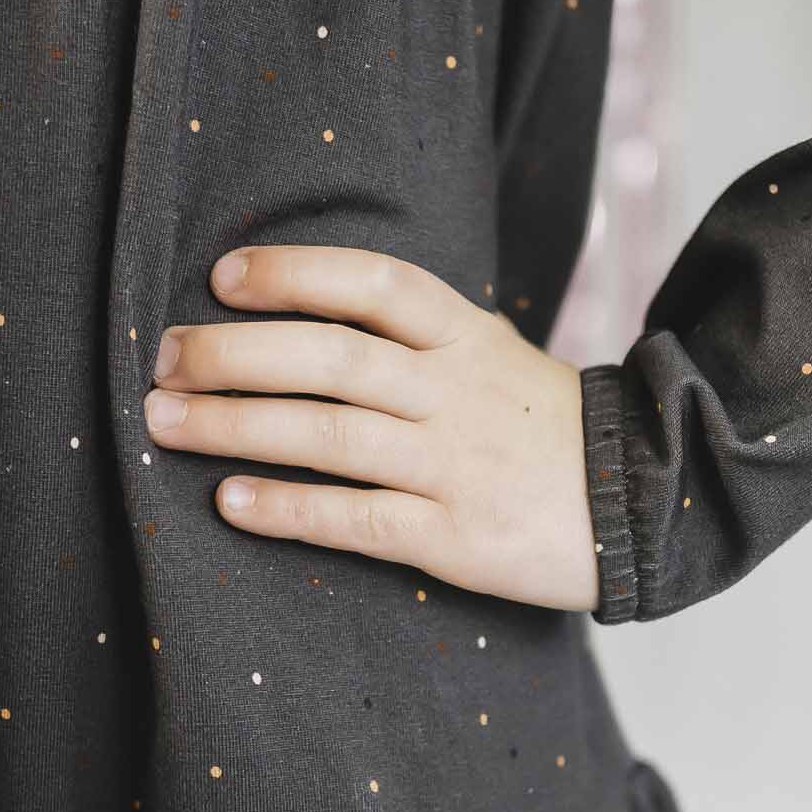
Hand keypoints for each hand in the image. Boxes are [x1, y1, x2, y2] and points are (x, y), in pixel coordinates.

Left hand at [142, 244, 601, 612]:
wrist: (648, 506)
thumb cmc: (547, 428)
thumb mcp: (497, 353)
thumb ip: (419, 332)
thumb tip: (313, 305)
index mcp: (467, 337)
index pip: (374, 286)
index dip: (295, 274)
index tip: (223, 277)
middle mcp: (455, 393)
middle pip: (332, 358)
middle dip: (235, 353)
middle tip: (162, 357)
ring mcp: (454, 466)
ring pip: (330, 436)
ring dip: (236, 425)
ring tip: (163, 423)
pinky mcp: (455, 537)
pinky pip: (357, 520)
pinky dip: (287, 509)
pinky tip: (230, 501)